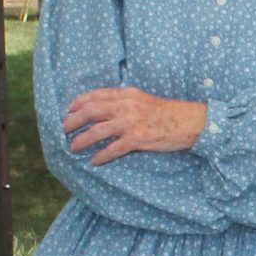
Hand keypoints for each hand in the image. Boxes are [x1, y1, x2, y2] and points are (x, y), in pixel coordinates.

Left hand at [63, 87, 207, 164]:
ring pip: (97, 131)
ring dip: (81, 140)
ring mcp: (131, 122)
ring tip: (73, 147)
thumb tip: (107, 110)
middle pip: (91, 111)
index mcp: (128, 94)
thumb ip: (127, 102)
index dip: (79, 102)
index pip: (96, 95)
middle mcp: (127, 106)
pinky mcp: (138, 139)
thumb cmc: (170, 113)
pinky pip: (113, 149)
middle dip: (73, 121)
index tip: (69, 109)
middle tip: (64, 130)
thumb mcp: (146, 100)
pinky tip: (94, 161)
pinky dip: (101, 156)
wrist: (192, 122)